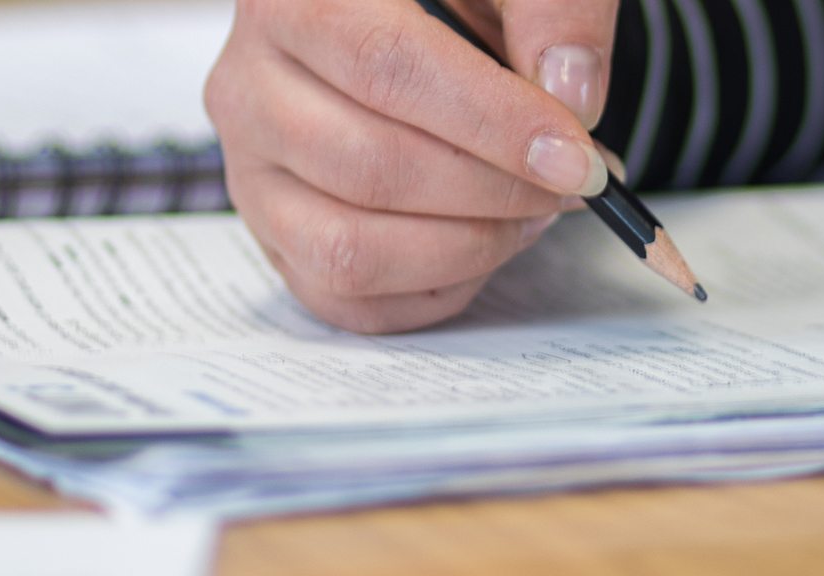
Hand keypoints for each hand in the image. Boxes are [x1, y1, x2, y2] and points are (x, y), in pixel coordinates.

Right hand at [205, 0, 617, 333]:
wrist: (416, 24)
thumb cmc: (460, 0)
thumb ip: (555, 8)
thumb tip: (571, 93)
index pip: (389, 66)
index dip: (492, 122)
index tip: (574, 158)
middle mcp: (249, 86)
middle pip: (372, 167)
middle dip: (496, 192)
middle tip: (573, 185)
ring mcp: (252, 173)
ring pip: (349, 248)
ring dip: (467, 246)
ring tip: (532, 211)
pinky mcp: (275, 236)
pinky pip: (346, 298)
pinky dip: (434, 288)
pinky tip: (486, 241)